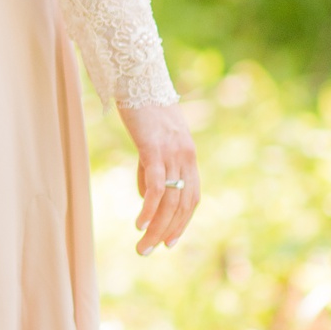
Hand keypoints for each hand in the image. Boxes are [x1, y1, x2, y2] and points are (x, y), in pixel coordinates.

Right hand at [117, 100, 199, 255]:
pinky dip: (149, 209)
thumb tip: (148, 197)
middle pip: (182, 205)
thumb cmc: (143, 108)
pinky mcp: (154, 148)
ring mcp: (172, 153)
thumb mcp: (152, 141)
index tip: (169, 241)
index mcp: (188, 156)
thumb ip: (153, 168)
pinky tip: (138, 223)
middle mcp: (185, 157)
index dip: (182, 222)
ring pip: (169, 201)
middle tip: (149, 251)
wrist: (139, 78)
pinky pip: (156, 187)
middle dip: (166, 232)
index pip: (191, 198)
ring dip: (156, 228)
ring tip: (142, 246)